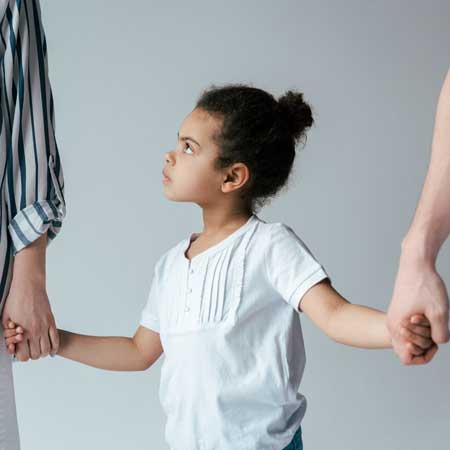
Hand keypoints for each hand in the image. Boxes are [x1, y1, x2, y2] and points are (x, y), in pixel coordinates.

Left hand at [1, 235, 58, 361]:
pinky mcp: (51, 321)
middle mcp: (34, 331)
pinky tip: (51, 350)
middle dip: (32, 355)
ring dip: (42, 353)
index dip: (21, 357)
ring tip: (40, 349)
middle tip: (30, 350)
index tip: (21, 352)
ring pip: (46, 349)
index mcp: (21, 332)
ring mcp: (44, 327)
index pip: (23, 355)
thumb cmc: (16, 300)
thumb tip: (11, 344)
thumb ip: (8, 333)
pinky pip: (56, 339)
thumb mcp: (5, 318)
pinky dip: (54, 348)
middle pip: (35, 354)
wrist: (29, 287)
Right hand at [387, 255, 448, 364]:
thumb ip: (440, 335)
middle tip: (434, 327)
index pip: (407, 358)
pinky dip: (420, 327)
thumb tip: (437, 343)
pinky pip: (407, 328)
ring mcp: (394, 317)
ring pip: (408, 338)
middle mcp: (392, 324)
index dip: (423, 357)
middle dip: (425, 344)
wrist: (415, 265)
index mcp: (398, 328)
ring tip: (432, 319)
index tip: (435, 344)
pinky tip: (428, 314)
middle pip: (408, 350)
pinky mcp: (398, 311)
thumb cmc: (426, 286)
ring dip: (422, 335)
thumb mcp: (440, 312)